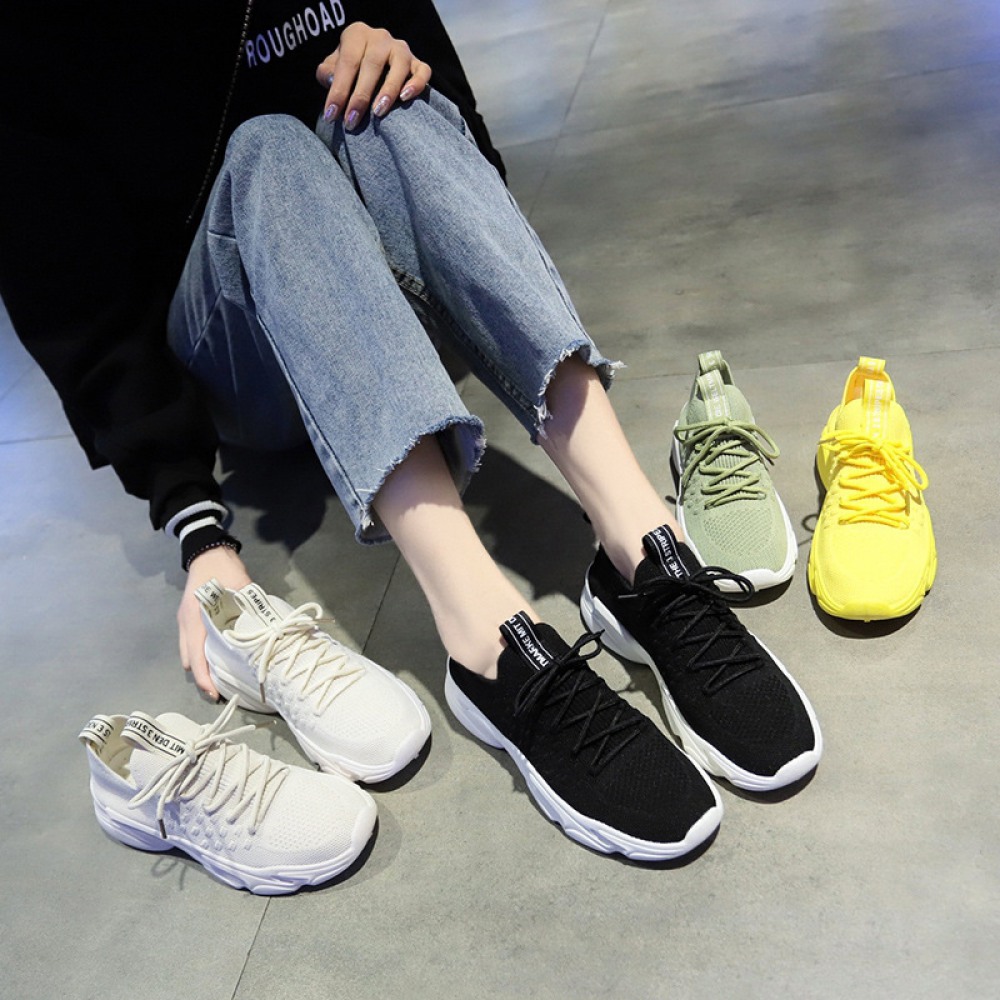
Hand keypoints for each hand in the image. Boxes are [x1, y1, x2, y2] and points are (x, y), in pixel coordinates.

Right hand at [178, 546, 251, 699]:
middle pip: (189, 659)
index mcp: (195, 617)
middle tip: (220, 692)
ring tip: (220, 679)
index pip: (195, 655)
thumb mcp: (239, 583)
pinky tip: (217, 659)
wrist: (207, 551)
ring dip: (201, 667)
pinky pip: (192, 644)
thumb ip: (250, 604)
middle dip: (202, 677)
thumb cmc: (221, 567)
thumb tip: (266, 625)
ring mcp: (185, 621)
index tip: (214, 693)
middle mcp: (186, 623)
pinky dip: (201, 655)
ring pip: (189, 653)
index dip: (204, 677)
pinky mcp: (190, 619)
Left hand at [316, 22, 431, 130]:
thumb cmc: (350, 69)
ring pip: (399, 66)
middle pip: (372, 64)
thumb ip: (328, 73)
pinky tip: (405, 98)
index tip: (331, 115)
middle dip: (360, 96)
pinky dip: (416, 84)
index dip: (338, 89)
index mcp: (357, 34)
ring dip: (388, 90)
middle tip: (352, 121)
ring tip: (378, 112)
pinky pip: (423, 71)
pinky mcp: (418, 63)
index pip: (347, 61)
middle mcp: (380, 38)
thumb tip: (332, 83)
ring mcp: (401, 49)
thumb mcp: (333, 67)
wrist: (372, 64)